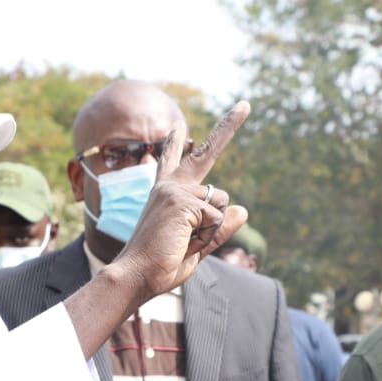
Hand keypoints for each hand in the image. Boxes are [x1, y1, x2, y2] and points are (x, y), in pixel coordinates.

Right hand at [112, 103, 250, 301]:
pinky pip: (217, 217)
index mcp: (166, 195)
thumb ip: (218, 229)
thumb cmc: (161, 265)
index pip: (173, 162)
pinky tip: (182, 240)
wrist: (136, 276)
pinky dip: (207, 235)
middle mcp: (169, 186)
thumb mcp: (196, 247)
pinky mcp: (181, 200)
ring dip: (211, 228)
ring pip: (221, 202)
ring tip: (183, 241)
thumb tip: (244, 209)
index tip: (178, 123)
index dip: (177, 142)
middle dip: (228, 126)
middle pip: (205, 152)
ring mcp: (174, 190)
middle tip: (245, 104)